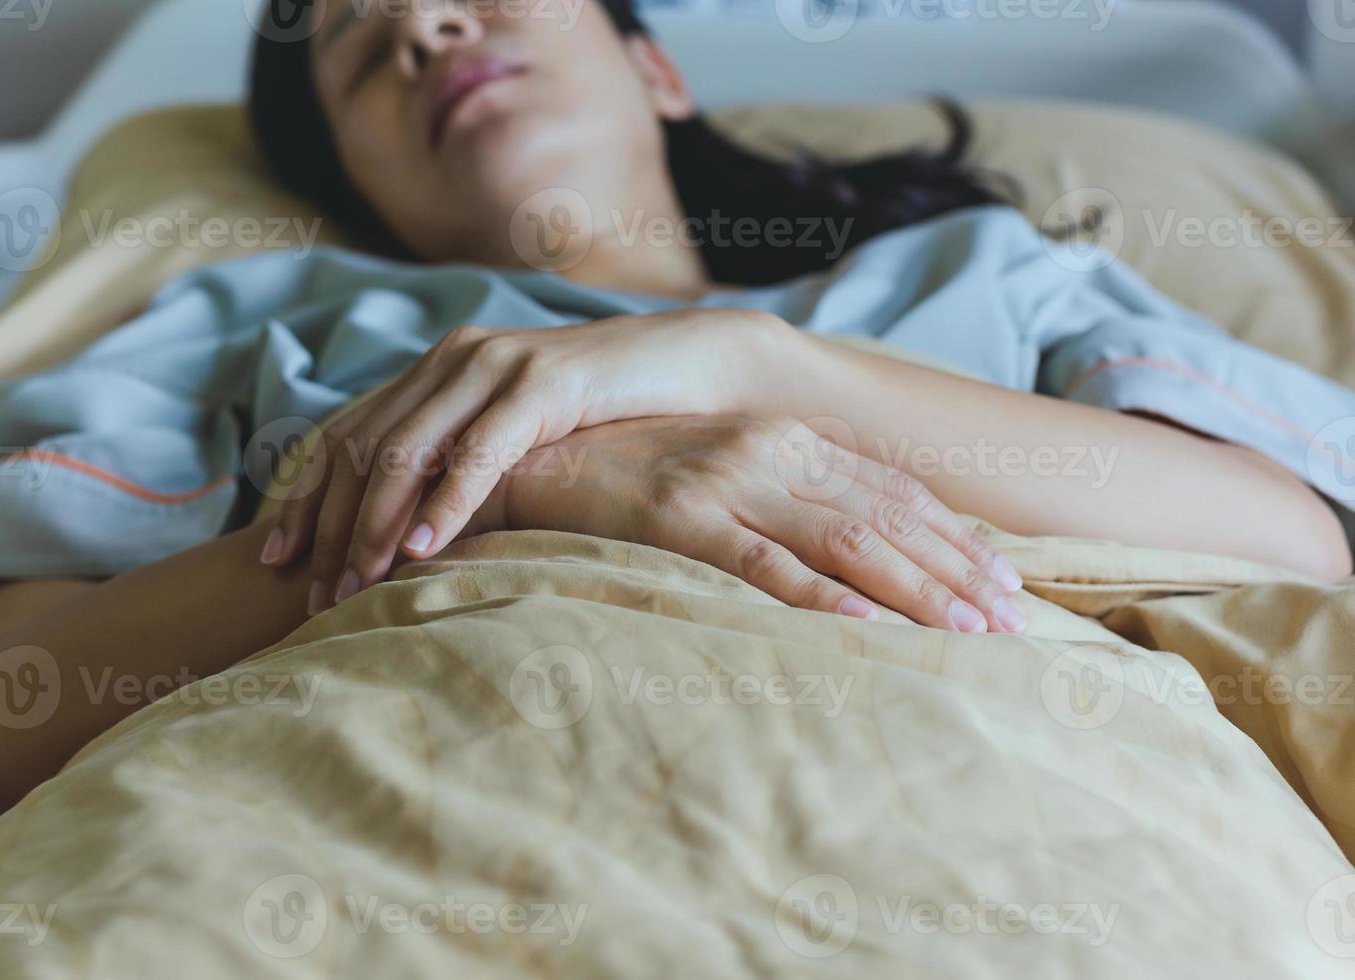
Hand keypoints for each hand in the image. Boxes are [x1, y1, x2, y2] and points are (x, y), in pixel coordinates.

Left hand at [260, 309, 792, 613]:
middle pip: (362, 446)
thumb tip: (406, 534)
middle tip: (316, 595)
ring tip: (357, 585)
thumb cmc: (601, 416)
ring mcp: (497, 365)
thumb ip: (461, 461)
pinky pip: (479, 450)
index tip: (275, 557)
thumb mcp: (516, 438)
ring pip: (408, 448)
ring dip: (376, 523)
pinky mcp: (544, 383)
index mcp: (437, 368)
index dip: (304, 495)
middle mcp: (454, 358)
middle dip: (332, 526)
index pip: (344, 432)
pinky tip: (424, 549)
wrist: (686, 366)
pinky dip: (445, 502)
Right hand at [491, 415, 1026, 632]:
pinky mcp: (678, 517)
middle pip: (885, 517)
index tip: (1005, 582)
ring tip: (965, 635)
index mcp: (785, 437)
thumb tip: (854, 544)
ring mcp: (726, 480)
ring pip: (842, 540)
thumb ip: (787, 494)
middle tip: (1012, 623)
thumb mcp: (725, 470)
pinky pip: (759, 562)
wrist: (538, 458)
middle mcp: (768, 450)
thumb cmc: (635, 474)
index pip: (892, 491)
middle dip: (955, 573)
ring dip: (912, 590)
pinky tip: (862, 628)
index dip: (955, 537)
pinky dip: (815, 597)